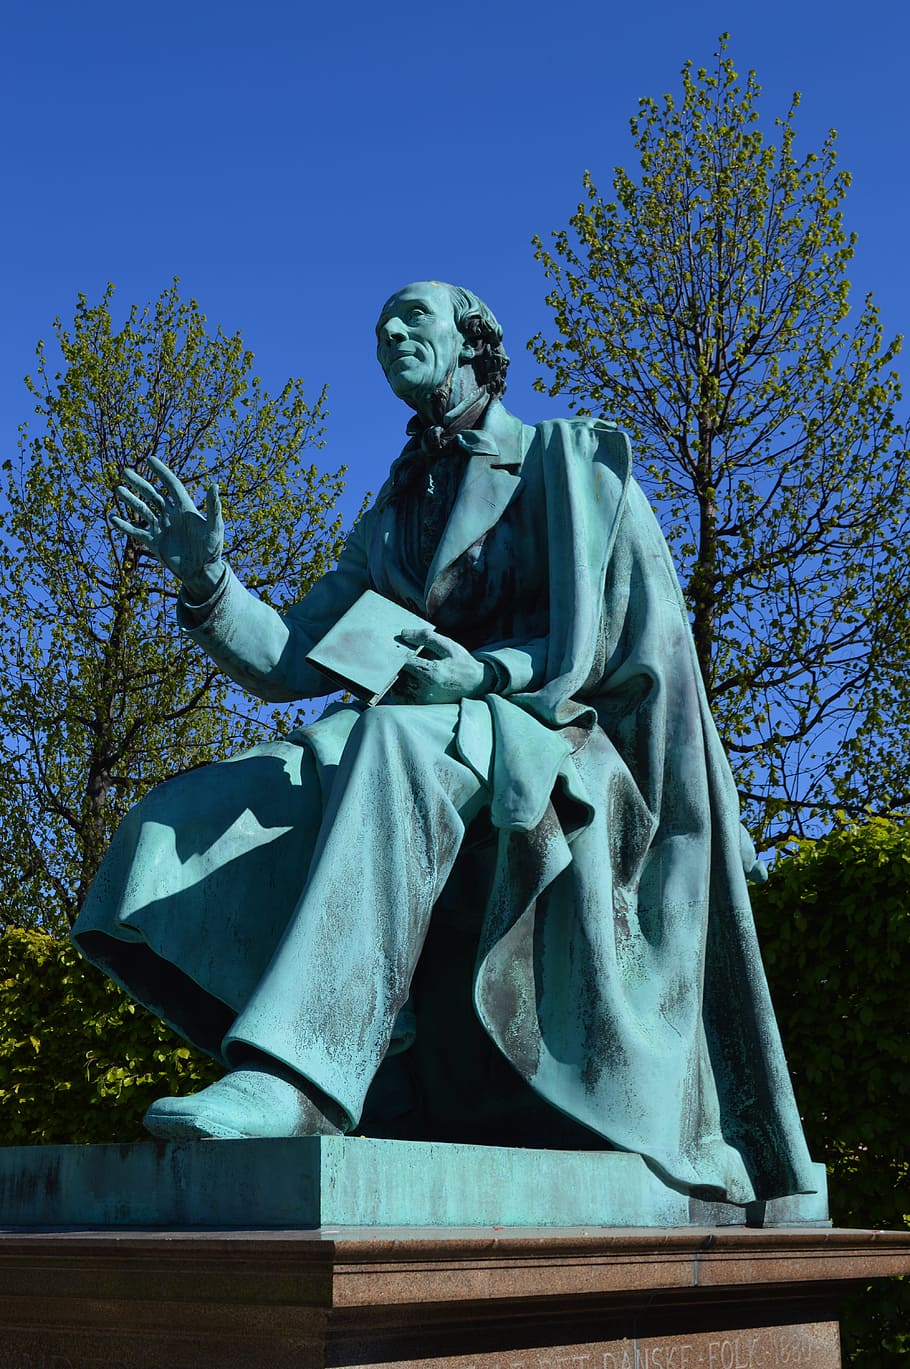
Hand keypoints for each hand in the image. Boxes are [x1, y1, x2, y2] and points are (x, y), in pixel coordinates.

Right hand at [112, 455, 224, 598]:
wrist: (203, 571)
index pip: (171, 485)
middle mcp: (171, 515)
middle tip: (125, 471)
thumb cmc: (213, 550)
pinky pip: (137, 532)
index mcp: (185, 508)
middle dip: (139, 483)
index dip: (161, 472)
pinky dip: (125, 525)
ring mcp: (162, 528)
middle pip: (152, 495)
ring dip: (130, 500)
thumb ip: (213, 508)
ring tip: (118, 489)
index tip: (149, 459)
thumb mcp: (215, 528)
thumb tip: (214, 486)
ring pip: (143, 510)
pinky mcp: (155, 542)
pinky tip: (112, 518)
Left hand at [394, 627, 491, 703]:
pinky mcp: (422, 706)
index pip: (404, 662)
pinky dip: (401, 686)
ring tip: (406, 667)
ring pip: (398, 686)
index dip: (397, 653)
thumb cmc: (462, 663)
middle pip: (398, 675)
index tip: (395, 647)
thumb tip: (403, 633)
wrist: (476, 684)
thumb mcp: (448, 646)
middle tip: (394, 657)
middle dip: (396, 665)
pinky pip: (402, 696)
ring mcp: (423, 700)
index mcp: (432, 673)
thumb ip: (426, 637)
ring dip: (398, 676)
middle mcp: (426, 690)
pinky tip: (408, 678)